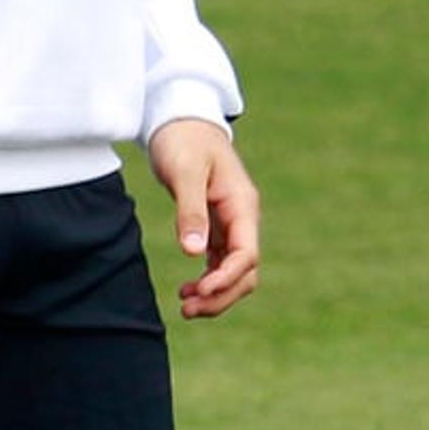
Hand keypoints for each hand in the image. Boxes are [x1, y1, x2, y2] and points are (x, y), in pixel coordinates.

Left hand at [146, 118, 259, 318]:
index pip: (246, 253)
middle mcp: (243, 218)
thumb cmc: (184, 140)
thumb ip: (190, 211)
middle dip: (222, 295)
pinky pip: (221, 264)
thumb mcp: (185, 172)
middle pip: (246, 271)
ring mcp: (232, 224)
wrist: (182, 121)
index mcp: (242, 204)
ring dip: (216, 294)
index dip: (226, 278)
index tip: (199, 291)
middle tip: (186, 309)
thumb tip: (193, 253)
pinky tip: (187, 291)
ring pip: (235, 272)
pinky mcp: (217, 227)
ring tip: (184, 306)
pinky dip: (208, 282)